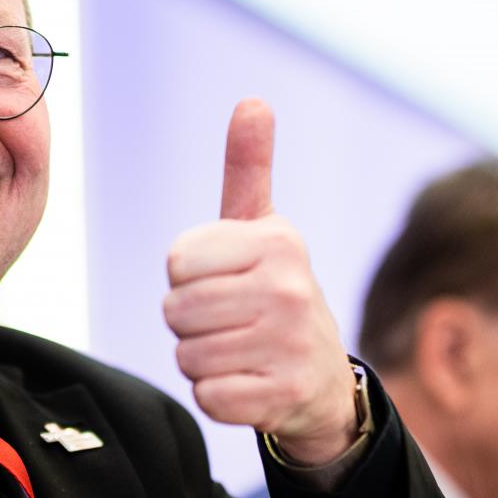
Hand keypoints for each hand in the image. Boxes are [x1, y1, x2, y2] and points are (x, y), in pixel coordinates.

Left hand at [164, 100, 358, 465]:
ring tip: (240, 351)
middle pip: (175, 311)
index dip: (187, 278)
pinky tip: (248, 383)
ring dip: (202, 360)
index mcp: (278, 241)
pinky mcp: (282, 397)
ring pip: (186, 356)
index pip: (176, 263)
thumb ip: (248, 168)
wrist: (321, 379)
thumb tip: (253, 101)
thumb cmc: (274, 293)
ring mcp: (290, 345)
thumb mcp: (263, 229)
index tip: (225, 282)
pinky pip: (206, 395)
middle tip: (231, 323)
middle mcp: (291, 289)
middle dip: (190, 323)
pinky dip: (217, 395)